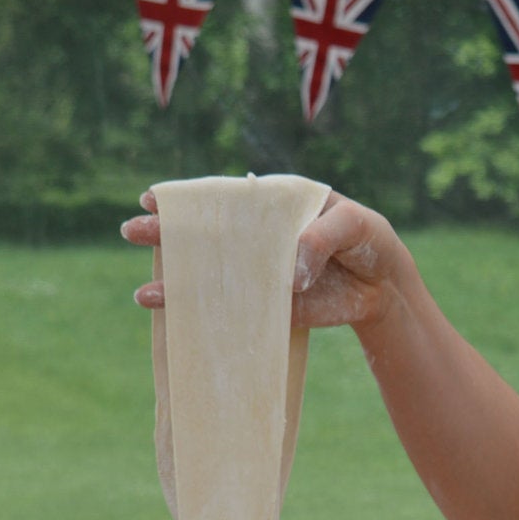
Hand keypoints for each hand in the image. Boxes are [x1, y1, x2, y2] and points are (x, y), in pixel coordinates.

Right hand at [121, 188, 411, 331]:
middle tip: (132, 231)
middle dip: (167, 234)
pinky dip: (207, 317)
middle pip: (206, 234)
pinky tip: (177, 321)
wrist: (386, 285)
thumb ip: (320, 238)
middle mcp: (259, 239)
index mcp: (273, 206)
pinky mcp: (273, 308)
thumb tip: (289, 275)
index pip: (225, 198)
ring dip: (177, 284)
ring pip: (212, 276)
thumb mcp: (353, 224)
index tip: (155, 199)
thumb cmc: (369, 240)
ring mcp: (262, 275)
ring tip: (143, 295)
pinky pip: (235, 313)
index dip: (189, 198)